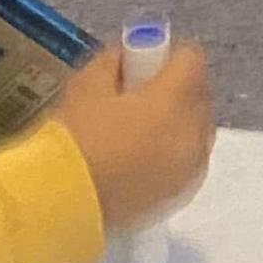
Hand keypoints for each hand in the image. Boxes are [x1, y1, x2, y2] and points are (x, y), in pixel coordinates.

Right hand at [50, 37, 217, 230]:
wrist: (63, 207)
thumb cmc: (74, 141)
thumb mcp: (86, 86)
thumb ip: (115, 61)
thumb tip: (130, 55)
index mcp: (174, 100)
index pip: (192, 58)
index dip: (167, 55)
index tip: (141, 65)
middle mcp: (194, 133)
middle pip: (199, 93)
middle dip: (175, 88)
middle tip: (136, 99)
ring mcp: (192, 168)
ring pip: (198, 129)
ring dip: (178, 122)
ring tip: (137, 133)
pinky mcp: (183, 195)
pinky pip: (190, 161)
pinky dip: (174, 153)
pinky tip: (139, 161)